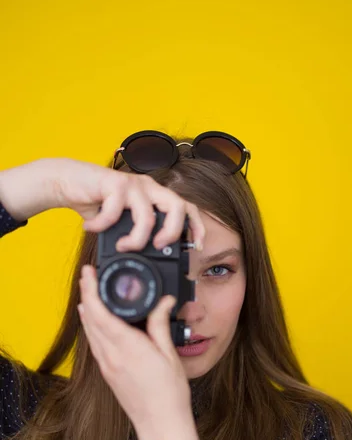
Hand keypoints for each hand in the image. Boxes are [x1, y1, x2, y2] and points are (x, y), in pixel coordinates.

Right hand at [52, 158, 204, 250]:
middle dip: (172, 232)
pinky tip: (92, 227)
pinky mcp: (113, 183)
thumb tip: (150, 257)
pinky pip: (115, 211)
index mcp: (156, 196)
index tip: (196, 247)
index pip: (186, 208)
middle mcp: (149, 187)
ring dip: (135, 238)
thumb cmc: (97, 203)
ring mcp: (133, 184)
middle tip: (158, 247)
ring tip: (122, 246)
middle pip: (177, 206)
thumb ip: (137, 232)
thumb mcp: (122, 222)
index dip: (196, 227)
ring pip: (147, 215)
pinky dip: (102, 225)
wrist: (67, 182)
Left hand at [78, 263, 196, 439]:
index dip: (91, 289)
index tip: (89, 273)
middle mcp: (111, 356)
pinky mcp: (108, 374)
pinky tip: (96, 322)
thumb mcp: (170, 354)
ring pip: (89, 331)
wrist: (161, 425)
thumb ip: (161, 324)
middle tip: (88, 276)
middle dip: (86, 294)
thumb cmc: (169, 394)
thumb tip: (164, 301)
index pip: (100, 312)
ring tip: (89, 293)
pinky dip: (92, 327)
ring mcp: (107, 366)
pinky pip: (94, 344)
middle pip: (89, 319)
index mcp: (127, 348)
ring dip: (87, 310)